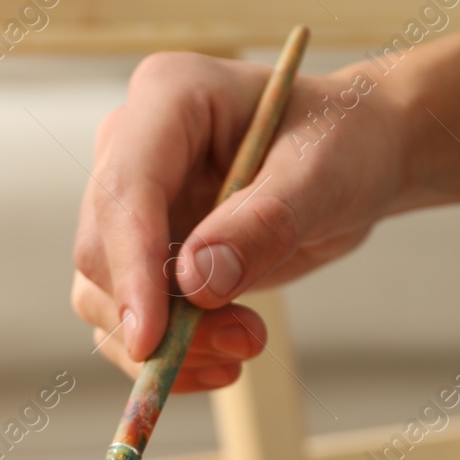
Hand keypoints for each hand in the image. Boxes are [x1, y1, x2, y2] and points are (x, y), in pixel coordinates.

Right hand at [72, 51, 409, 391]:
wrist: (357, 159)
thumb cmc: (344, 143)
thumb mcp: (323, 176)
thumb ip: (264, 223)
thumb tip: (194, 283)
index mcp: (168, 97)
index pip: (124, 190)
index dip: (131, 267)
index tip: (150, 340)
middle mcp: (129, 147)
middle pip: (101, 250)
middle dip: (159, 315)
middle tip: (241, 344)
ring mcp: (129, 204)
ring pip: (103, 295)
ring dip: (166, 343)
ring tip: (246, 346)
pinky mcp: (140, 253)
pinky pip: (126, 319)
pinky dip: (168, 355)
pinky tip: (222, 362)